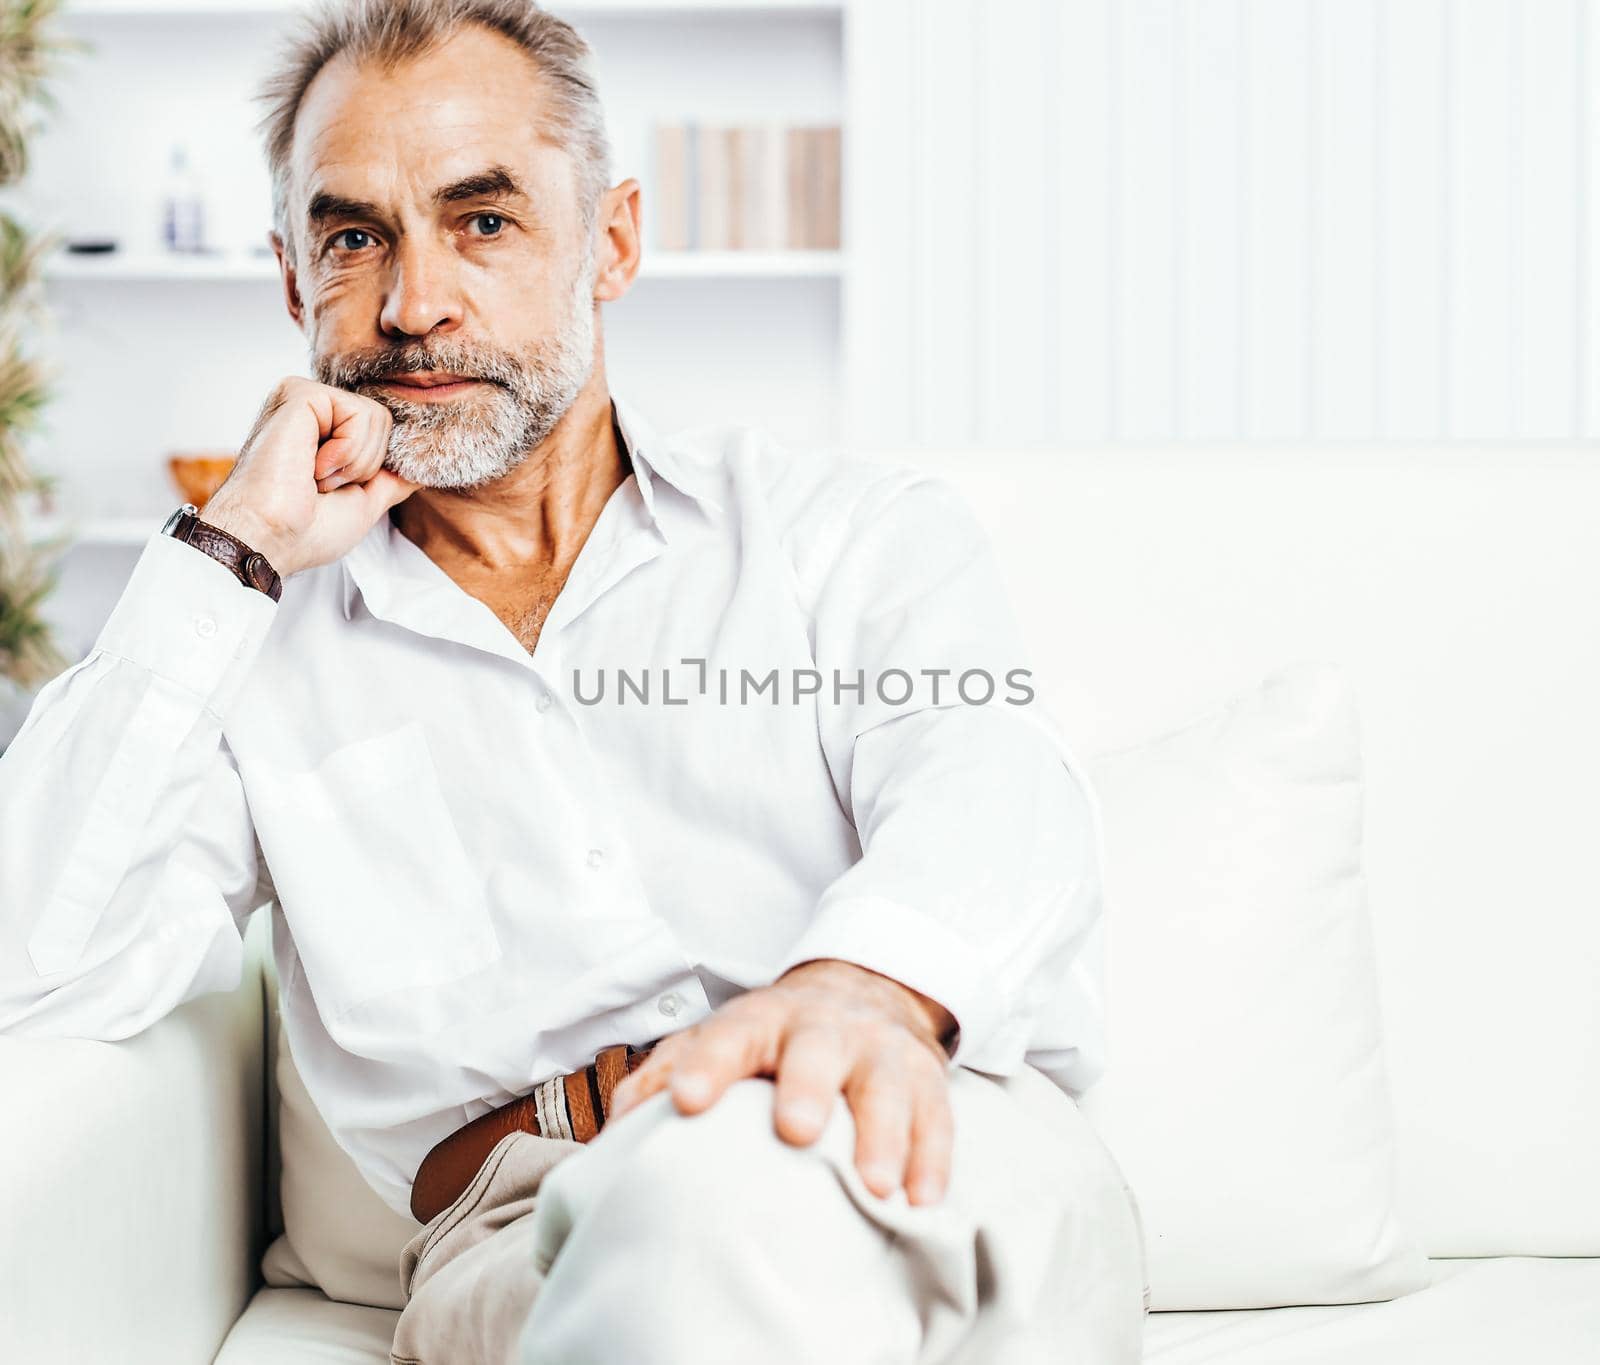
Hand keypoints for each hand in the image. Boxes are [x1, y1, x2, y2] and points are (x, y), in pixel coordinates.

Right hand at [201, 376, 420, 576]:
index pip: (383, 433)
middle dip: (366, 466)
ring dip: (354, 462)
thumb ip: (390, 479)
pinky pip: (360, 413)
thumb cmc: (306, 531)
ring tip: (314, 477)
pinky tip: (310, 466)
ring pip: (377, 417)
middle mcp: (313, 410)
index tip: (338, 493)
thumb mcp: (363, 503)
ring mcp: (305, 398)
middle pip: (385, 423)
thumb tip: (421, 467)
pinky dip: (346, 451)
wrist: (269, 538)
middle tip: (322, 486)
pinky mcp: (300, 393)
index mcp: (323, 432)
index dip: (376, 468)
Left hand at [608, 959, 957, 1204]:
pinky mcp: (925, 1080)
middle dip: (808, 1087)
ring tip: (872, 1185)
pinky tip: (923, 1199)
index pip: (730, 1034)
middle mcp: (824, 1029)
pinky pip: (935, 1117)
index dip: (708, 1064)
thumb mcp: (720, 1041)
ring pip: (884, 1086)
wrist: (865, 993)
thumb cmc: (773, 1039)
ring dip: (881, 1134)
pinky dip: (931, 1158)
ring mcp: (880, 1052)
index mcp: (762, 1020)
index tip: (687, 1101)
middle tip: (796, 1131)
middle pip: (817, 1051)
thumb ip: (665, 1076)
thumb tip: (615, 1132)